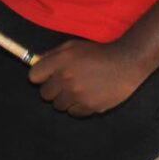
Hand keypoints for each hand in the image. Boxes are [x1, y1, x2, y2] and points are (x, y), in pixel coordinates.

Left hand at [27, 40, 150, 116]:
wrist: (125, 63)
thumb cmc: (97, 52)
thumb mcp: (72, 46)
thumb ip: (53, 54)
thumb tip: (38, 62)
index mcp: (60, 62)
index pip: (34, 76)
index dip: (40, 76)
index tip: (46, 76)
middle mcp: (65, 79)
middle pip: (45, 94)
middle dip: (52, 89)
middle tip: (63, 85)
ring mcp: (77, 95)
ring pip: (58, 106)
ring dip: (64, 99)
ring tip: (76, 91)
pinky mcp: (89, 107)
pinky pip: (73, 113)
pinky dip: (76, 107)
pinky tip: (85, 98)